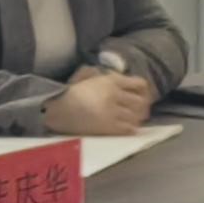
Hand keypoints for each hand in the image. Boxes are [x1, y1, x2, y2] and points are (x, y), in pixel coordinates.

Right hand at [43, 72, 157, 136]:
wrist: (58, 111)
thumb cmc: (68, 93)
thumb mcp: (84, 76)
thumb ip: (98, 74)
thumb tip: (108, 74)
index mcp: (111, 81)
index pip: (140, 84)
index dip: (145, 90)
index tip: (143, 95)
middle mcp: (115, 95)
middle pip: (142, 101)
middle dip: (143, 106)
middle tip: (140, 110)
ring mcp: (113, 112)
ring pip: (138, 116)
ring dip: (137, 117)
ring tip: (132, 118)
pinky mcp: (110, 127)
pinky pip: (130, 128)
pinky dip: (131, 127)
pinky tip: (125, 127)